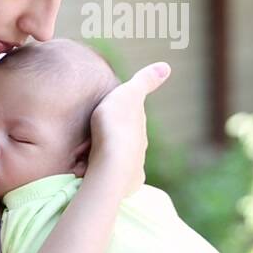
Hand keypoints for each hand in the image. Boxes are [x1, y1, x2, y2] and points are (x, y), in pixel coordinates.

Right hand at [87, 62, 170, 196]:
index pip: (130, 122)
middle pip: (125, 143)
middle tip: (91, 139)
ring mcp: (134, 169)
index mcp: (139, 128)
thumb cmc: (116, 125)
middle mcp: (140, 150)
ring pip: (119, 161)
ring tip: (85, 156)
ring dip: (105, 158)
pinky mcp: (125, 186)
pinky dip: (102, 174)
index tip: (105, 118)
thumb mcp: (128, 94)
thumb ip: (145, 81)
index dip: (118, 118)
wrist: (111, 164)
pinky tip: (88, 173)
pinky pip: (113, 178)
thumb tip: (167, 66)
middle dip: (112, 141)